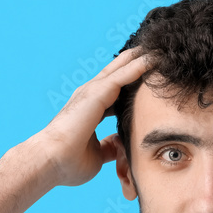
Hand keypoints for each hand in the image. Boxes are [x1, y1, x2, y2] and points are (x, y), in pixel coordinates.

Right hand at [37, 47, 151, 186]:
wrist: (51, 161)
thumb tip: (121, 144)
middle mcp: (90, 95)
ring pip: (123, 68)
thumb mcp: (98, 154)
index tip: (150, 80)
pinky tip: (155, 58)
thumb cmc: (68, 163)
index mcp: (90, 109)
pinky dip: (140, 65)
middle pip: (119, 73)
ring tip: (161, 50)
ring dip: (142, 59)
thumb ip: (110, 146)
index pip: (116, 92)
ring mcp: (92, 91)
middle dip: (137, 64)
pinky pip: (124, 74)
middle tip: (158, 54)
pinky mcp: (96, 92)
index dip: (132, 85)